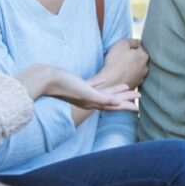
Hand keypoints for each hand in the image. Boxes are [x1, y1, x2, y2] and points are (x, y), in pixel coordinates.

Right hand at [15, 65, 139, 110]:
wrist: (45, 79)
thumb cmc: (64, 85)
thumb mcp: (85, 91)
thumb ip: (100, 97)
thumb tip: (116, 103)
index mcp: (92, 102)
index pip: (113, 105)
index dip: (126, 105)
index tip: (137, 106)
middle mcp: (89, 99)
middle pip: (111, 99)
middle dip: (125, 98)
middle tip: (139, 95)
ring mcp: (84, 92)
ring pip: (104, 92)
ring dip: (116, 91)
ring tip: (127, 87)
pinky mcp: (78, 84)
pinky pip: (94, 84)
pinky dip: (101, 83)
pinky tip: (104, 79)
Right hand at [91, 38, 147, 88]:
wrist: (111, 83)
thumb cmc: (115, 62)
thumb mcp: (121, 44)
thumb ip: (131, 41)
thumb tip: (137, 42)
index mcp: (144, 56)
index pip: (138, 47)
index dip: (129, 47)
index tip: (121, 50)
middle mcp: (145, 67)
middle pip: (138, 58)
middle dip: (131, 58)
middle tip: (120, 58)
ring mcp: (141, 78)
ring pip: (136, 69)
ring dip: (130, 67)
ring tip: (119, 68)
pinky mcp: (135, 86)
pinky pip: (131, 77)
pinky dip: (127, 76)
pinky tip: (120, 76)